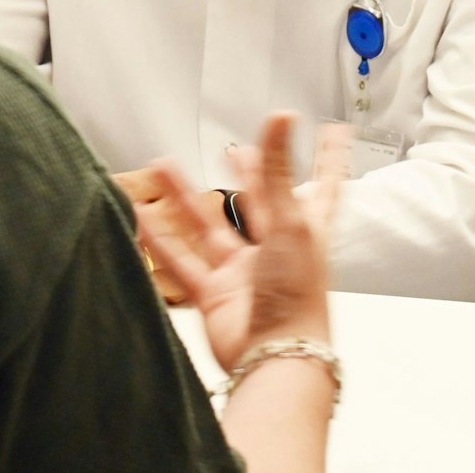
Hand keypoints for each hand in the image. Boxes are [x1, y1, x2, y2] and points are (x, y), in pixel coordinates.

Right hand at [137, 113, 350, 371]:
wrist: (276, 355)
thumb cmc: (298, 295)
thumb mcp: (291, 221)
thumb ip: (277, 170)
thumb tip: (281, 117)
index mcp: (307, 229)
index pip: (322, 183)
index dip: (327, 158)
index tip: (333, 132)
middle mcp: (276, 248)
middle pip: (258, 201)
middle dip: (246, 174)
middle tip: (234, 148)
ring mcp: (244, 272)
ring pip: (210, 225)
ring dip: (185, 197)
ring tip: (163, 166)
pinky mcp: (216, 295)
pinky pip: (182, 262)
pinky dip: (160, 241)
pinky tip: (141, 218)